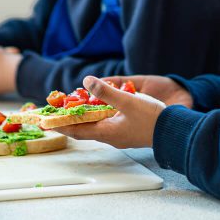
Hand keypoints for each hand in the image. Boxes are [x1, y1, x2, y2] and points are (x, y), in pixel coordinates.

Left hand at [65, 75, 186, 148]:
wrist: (174, 131)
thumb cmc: (152, 118)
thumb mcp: (128, 101)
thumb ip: (106, 92)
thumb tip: (87, 82)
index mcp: (106, 132)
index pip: (76, 129)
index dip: (60, 124)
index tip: (45, 121)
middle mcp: (110, 137)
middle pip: (83, 129)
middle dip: (68, 121)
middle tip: (56, 113)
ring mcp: (119, 135)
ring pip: (95, 127)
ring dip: (83, 118)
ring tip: (73, 108)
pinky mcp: (127, 132)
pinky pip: (106, 124)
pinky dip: (97, 116)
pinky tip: (100, 108)